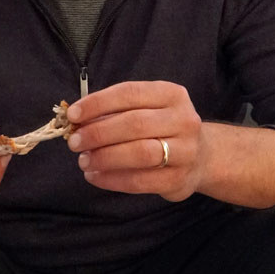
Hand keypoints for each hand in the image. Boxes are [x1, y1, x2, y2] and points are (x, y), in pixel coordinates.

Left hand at [66, 81, 205, 201]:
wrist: (201, 157)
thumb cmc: (161, 128)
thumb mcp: (146, 109)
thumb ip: (115, 112)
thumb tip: (77, 120)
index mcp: (172, 95)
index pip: (130, 93)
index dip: (98, 103)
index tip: (73, 114)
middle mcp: (184, 120)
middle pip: (135, 123)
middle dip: (98, 133)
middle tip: (74, 142)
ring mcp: (186, 151)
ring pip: (140, 153)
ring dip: (105, 157)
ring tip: (83, 160)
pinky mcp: (178, 179)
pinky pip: (141, 180)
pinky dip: (112, 179)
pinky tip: (95, 176)